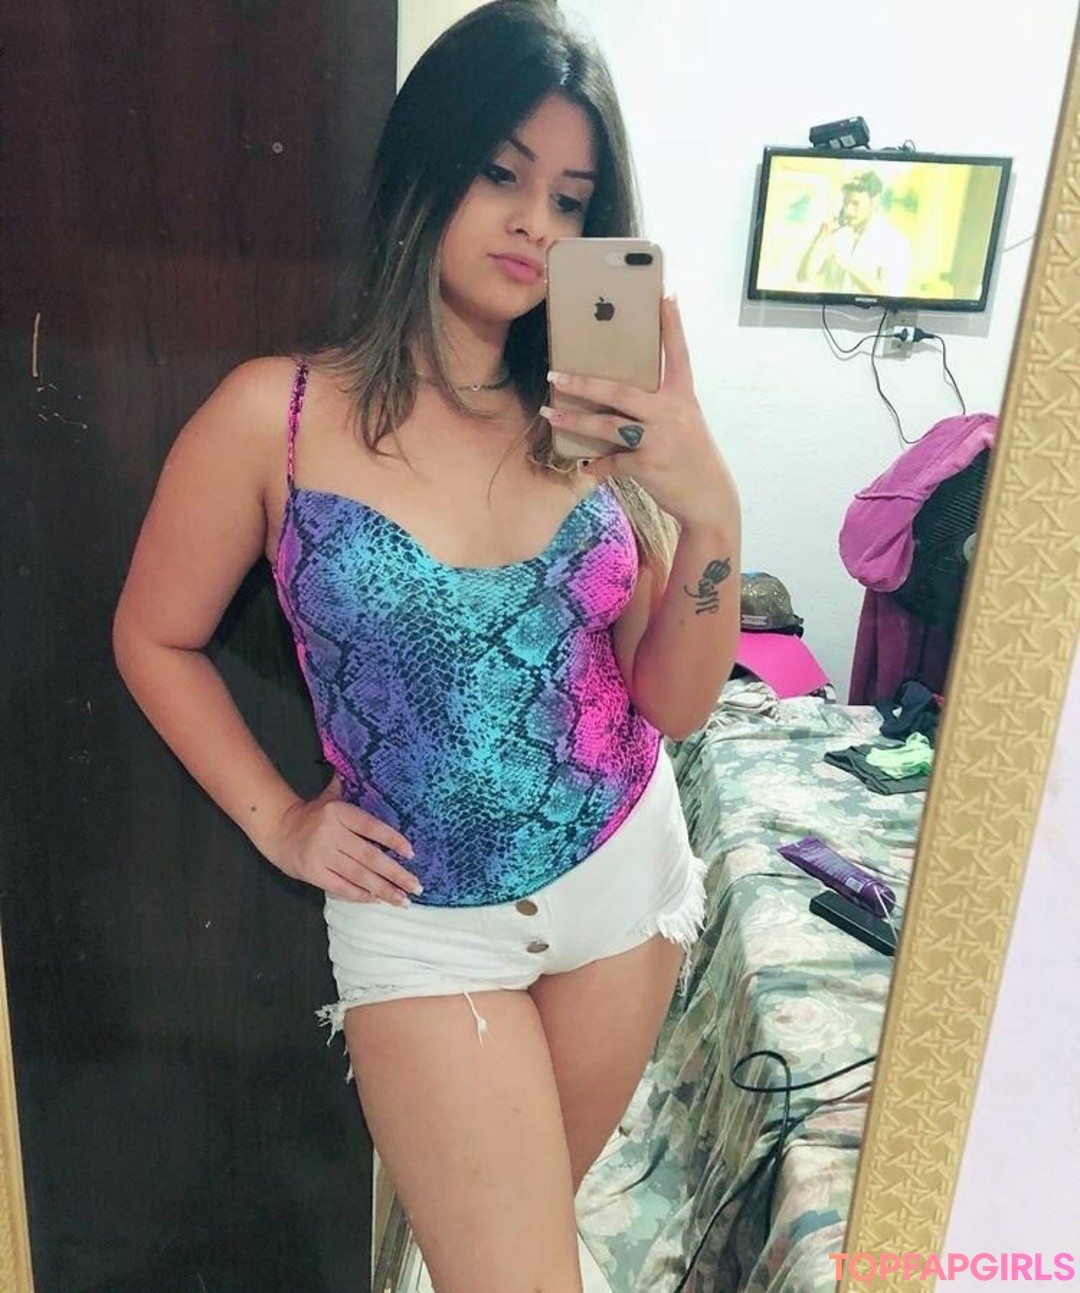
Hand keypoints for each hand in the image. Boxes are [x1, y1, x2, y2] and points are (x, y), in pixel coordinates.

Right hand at [269, 774, 422, 903]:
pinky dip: (361, 895)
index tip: (411, 853)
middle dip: (395, 873)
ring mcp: (322, 855)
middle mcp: (331, 834)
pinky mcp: (314, 873)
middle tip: (416, 886)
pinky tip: (378, 899)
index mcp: (338, 812)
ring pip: (359, 875)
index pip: (371, 826)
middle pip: (369, 856)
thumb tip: (368, 766)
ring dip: (384, 889)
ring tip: (403, 900)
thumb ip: (349, 786)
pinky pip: (342, 887)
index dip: (392, 839)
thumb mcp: (329, 796)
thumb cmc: (312, 815)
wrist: (278, 831)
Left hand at [542, 295, 732, 529]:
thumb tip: (621, 397)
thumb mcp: (685, 423)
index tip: (665, 293)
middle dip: (584, 384)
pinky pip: (611, 461)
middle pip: (620, 391)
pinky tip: (586, 466)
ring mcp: (658, 439)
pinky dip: (596, 464)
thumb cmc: (692, 457)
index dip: (672, 324)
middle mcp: (671, 412)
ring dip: (574, 422)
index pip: (678, 353)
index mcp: (683, 396)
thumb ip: (660, 406)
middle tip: (555, 374)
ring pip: (607, 425)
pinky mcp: (647, 465)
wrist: (709, 498)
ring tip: (550, 413)